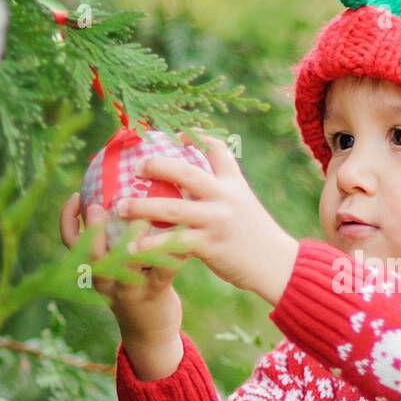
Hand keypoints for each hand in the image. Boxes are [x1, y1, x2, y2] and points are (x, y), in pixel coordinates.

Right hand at [58, 192, 184, 374]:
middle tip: (94, 206)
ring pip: (124, 265)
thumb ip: (114, 240)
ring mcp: (128, 289)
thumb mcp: (116, 267)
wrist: (150, 333)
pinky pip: (162, 271)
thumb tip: (121, 196)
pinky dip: (172, 254)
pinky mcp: (153, 294)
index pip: (71, 244)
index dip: (67, 220)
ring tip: (142, 220)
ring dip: (131, 242)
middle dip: (90, 231)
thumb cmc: (134, 287)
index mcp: (94, 269)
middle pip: (91, 256)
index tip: (74, 195)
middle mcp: (106, 280)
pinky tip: (183, 237)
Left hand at [114, 130, 299, 306]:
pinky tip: (131, 248)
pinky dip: (151, 245)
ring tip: (120, 207)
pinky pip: (174, 243)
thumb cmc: (257, 237)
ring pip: (172, 209)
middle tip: (135, 168)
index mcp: (234, 183)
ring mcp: (217, 220)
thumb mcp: (245, 206)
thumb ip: (223, 193)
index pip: (216, 148)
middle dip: (157, 166)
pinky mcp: (210, 246)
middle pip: (186, 172)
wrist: (279, 266)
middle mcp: (225, 197)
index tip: (174, 134)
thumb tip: (194, 184)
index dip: (194, 137)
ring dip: (142, 207)